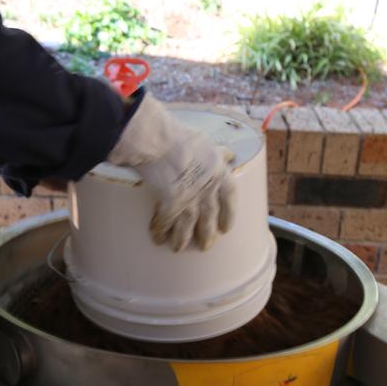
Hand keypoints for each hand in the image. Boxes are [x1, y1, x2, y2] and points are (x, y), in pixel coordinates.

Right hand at [108, 93, 235, 251]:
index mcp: (220, 174)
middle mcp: (208, 191)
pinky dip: (160, 230)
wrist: (160, 142)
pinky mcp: (170, 204)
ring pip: (188, 226)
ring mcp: (190, 200)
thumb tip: (229, 154)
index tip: (226, 228)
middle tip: (205, 246)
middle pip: (210, 219)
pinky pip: (165, 222)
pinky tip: (156, 238)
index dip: (228, 215)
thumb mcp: (206, 142)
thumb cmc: (181, 137)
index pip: (230, 199)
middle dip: (207, 234)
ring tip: (178, 248)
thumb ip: (217, 153)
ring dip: (182, 239)